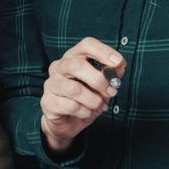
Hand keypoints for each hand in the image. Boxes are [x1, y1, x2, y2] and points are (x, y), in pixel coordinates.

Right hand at [40, 37, 124, 156]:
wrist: (68, 122)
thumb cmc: (86, 99)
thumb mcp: (102, 86)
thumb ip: (111, 74)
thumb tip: (120, 65)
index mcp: (73, 57)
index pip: (86, 45)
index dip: (103, 51)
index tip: (118, 62)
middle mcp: (59, 67)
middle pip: (77, 65)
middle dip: (98, 80)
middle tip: (111, 92)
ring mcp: (51, 84)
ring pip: (75, 89)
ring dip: (93, 100)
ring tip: (98, 106)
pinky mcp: (48, 102)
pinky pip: (71, 106)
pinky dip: (85, 112)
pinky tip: (86, 113)